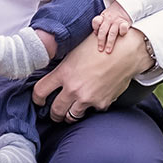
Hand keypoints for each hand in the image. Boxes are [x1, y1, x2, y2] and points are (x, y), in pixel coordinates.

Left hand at [32, 29, 149, 121]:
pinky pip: (91, 111)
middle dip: (53, 114)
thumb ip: (63, 66)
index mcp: (64, 73)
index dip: (36, 99)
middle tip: (55, 113)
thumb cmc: (100, 46)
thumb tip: (53, 72)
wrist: (126, 52)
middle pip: (55, 110)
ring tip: (70, 112)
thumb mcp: (75, 51)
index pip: (40, 91)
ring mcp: (87, 98)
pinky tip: (93, 100)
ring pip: (71, 116)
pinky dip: (90, 108)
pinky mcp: (101, 104)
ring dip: (69, 115)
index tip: (39, 101)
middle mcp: (73, 88)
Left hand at [92, 0, 132, 53]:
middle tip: (100, 49)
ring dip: (110, 43)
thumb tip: (95, 33)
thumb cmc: (113, 13)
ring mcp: (117, 21)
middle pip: (103, 31)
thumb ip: (100, 23)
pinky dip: (123, 32)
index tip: (95, 34)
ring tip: (108, 51)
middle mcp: (109, 19)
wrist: (124, 5)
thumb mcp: (104, 15)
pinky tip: (122, 36)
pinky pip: (123, 28)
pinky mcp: (125, 22)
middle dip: (101, 41)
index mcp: (103, 17)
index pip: (96, 22)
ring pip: (112, 33)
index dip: (95, 28)